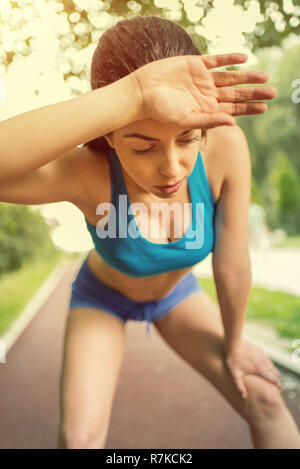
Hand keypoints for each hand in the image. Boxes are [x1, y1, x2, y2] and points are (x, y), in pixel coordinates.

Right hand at [132, 53, 276, 129]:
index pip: (232, 110)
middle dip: (253, 93)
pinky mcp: (195, 64)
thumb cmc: (161, 111)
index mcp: (206, 110)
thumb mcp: (186, 119)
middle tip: (272, 91)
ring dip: (246, 76)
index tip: (265, 107)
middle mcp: (206, 95)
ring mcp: (202, 79)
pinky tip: (243, 58)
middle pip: (235, 94)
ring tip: (264, 76)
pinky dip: (229, 59)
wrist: (141, 92)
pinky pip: (215, 61)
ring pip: (229, 77)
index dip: (249, 109)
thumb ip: (210, 121)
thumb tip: (233, 124)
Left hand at [225, 339, 282, 398]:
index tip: (279, 390)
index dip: (278, 385)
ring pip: (273, 366)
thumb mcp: (235, 374)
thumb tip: (244, 396)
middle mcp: (264, 362)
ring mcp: (263, 356)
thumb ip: (240, 386)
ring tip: (272, 379)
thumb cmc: (234, 359)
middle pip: (276, 373)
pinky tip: (265, 369)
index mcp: (260, 369)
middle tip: (277, 386)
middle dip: (278, 380)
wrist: (234, 344)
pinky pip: (268, 360)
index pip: (274, 378)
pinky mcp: (261, 351)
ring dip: (274, 373)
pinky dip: (269, 366)